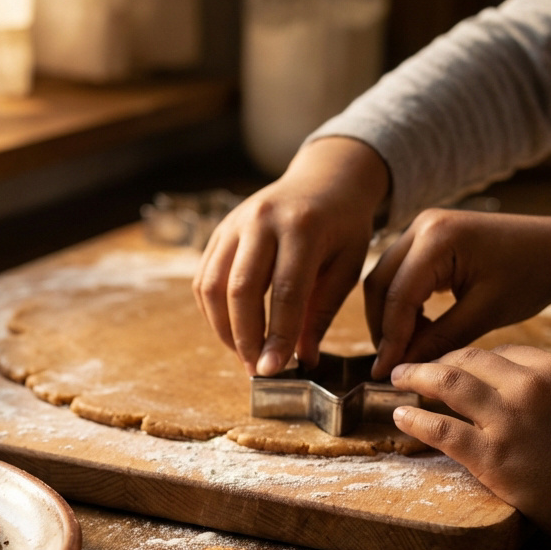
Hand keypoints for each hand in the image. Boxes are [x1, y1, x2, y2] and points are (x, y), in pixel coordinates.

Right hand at [193, 137, 387, 375]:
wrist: (324, 179)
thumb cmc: (343, 227)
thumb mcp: (347, 266)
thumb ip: (322, 312)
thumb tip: (303, 359)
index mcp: (303, 227)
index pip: (285, 292)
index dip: (277, 336)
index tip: (273, 370)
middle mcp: (263, 220)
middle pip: (240, 289)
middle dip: (244, 337)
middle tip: (255, 368)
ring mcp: (235, 223)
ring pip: (212, 285)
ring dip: (222, 328)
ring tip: (242, 352)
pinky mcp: (219, 230)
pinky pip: (203, 277)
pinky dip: (211, 311)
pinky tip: (230, 329)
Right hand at [365, 209, 550, 379]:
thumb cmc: (532, 276)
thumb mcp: (485, 312)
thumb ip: (439, 338)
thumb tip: (403, 368)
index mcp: (438, 238)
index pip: (398, 296)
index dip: (390, 338)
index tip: (385, 373)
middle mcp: (423, 225)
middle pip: (381, 283)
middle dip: (383, 327)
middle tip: (391, 365)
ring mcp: (425, 227)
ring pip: (387, 278)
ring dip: (392, 316)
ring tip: (409, 350)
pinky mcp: (431, 237)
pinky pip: (403, 273)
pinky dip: (405, 303)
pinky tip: (421, 329)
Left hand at [389, 345, 550, 549]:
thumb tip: (516, 385)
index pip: (500, 352)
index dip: (469, 357)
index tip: (452, 363)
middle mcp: (530, 386)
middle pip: (469, 359)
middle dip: (437, 359)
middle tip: (413, 366)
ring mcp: (508, 420)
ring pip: (447, 383)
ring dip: (416, 377)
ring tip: (398, 379)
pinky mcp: (492, 456)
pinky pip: (440, 429)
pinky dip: (414, 420)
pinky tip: (399, 417)